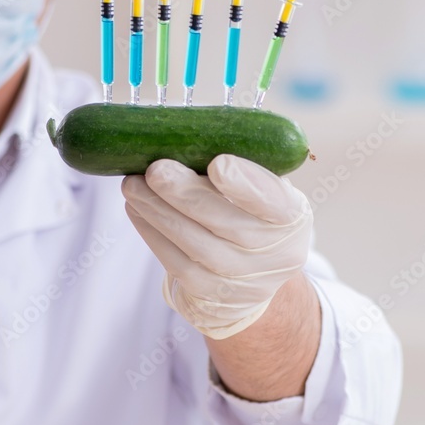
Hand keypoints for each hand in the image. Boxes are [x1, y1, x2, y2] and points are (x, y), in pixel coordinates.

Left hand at [121, 154, 312, 339]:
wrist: (252, 274)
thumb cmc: (249, 213)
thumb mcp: (260, 187)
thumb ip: (237, 164)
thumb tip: (185, 130)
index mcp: (292, 216)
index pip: (274, 201)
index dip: (246, 184)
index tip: (218, 164)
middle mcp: (276, 254)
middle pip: (228, 224)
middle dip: (185, 194)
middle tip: (154, 169)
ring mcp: (243, 280)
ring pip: (195, 244)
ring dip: (157, 211)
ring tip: (132, 184)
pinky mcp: (210, 294)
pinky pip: (175, 262)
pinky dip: (151, 231)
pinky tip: (136, 207)